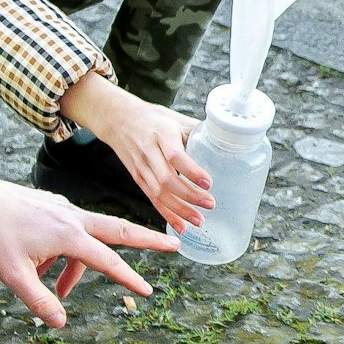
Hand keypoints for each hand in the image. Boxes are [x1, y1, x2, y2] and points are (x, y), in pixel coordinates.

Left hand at [0, 171, 179, 326]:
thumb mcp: (13, 275)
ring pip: (87, 239)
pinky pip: (69, 233)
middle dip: (147, 239)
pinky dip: (65, 253)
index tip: (148, 292)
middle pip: (119, 229)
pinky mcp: (52, 207)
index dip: (129, 279)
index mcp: (68, 234)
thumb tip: (61, 324)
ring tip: (57, 290)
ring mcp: (63, 210)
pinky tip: (41, 265)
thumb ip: (40, 301)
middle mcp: (72, 218)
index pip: (107, 260)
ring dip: (80, 266)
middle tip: (174, 245)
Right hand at [59, 74, 214, 230]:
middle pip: (166, 179)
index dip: (191, 171)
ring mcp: (142, 167)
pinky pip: (152, 199)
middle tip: (210, 204)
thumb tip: (224, 142)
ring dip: (179, 210)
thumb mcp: (175, 118)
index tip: (208, 182)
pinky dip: (167, 215)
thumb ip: (196, 131)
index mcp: (162, 133)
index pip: (175, 155)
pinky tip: (180, 226)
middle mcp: (149, 151)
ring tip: (199, 220)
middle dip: (189, 196)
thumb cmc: (152, 118)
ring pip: (158, 193)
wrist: (119, 119)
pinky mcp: (138, 178)